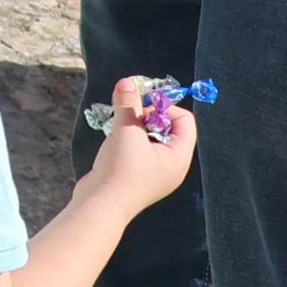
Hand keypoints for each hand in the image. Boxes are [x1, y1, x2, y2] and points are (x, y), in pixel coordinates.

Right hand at [82, 78, 200, 207]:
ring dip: (135, 126)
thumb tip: (127, 82)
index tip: (141, 107)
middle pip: (168, 128)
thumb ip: (128, 104)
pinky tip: (113, 142)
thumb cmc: (121, 169)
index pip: (185, 121)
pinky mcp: (138, 176)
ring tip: (119, 128)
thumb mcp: (126, 131)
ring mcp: (155, 173)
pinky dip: (129, 140)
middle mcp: (172, 166)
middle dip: (146, 115)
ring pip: (151, 138)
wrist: (101, 204)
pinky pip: (140, 150)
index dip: (164, 108)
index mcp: (179, 156)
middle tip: (128, 114)